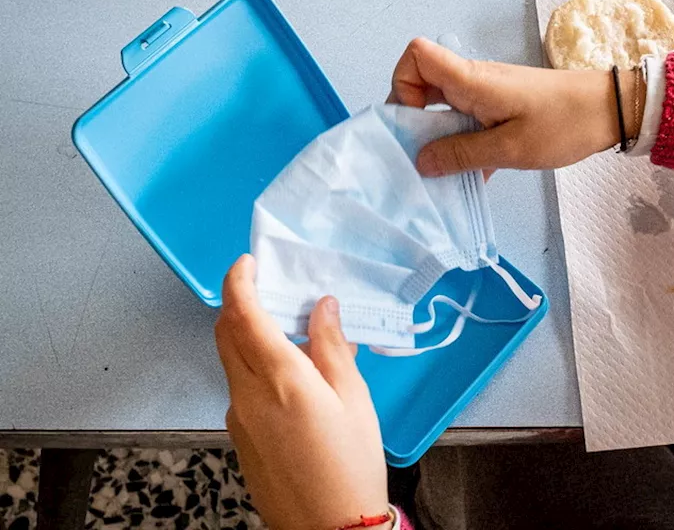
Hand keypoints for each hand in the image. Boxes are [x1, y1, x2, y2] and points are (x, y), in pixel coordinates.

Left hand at [215, 255, 390, 529]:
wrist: (329, 527)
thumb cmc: (350, 467)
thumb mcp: (353, 399)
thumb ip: (332, 348)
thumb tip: (323, 308)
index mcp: (281, 380)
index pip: (243, 316)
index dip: (239, 282)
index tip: (247, 263)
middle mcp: (249, 395)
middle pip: (226, 334)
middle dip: (240, 304)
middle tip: (269, 290)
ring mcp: (239, 418)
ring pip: (231, 360)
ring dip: (250, 336)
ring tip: (296, 336)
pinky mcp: (240, 436)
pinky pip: (241, 387)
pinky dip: (257, 367)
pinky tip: (294, 378)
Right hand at [389, 38, 641, 174]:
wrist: (610, 110)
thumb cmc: (564, 124)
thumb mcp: (511, 149)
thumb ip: (462, 155)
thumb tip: (420, 161)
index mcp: (472, 80)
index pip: (417, 55)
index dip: (402, 85)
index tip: (415, 123)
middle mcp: (473, 80)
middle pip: (422, 85)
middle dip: (415, 122)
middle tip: (424, 158)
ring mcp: (487, 93)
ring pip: (444, 108)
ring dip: (440, 138)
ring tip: (446, 173)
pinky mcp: (501, 107)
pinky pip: (467, 121)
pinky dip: (463, 144)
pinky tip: (473, 175)